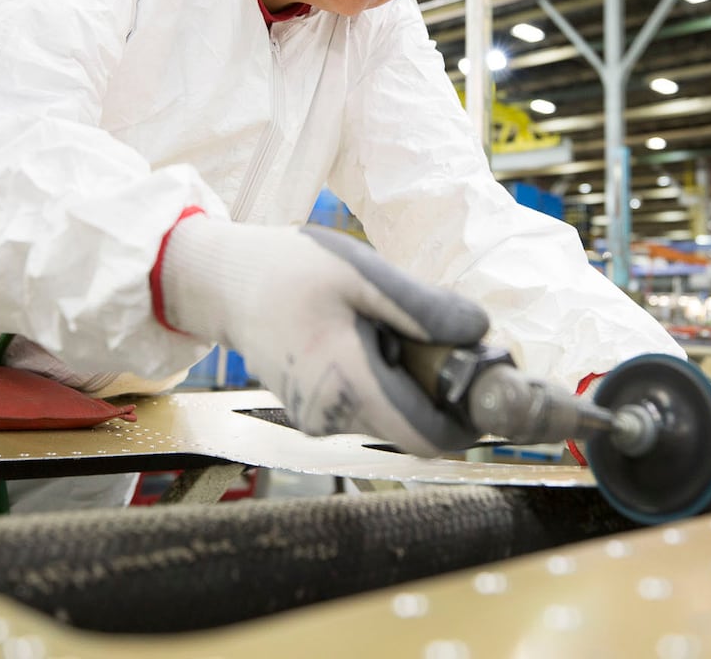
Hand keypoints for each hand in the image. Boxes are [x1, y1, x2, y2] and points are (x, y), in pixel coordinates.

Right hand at [157, 219, 489, 455]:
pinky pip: (366, 407)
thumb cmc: (288, 271)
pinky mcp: (312, 414)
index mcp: (347, 385)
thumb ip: (423, 307)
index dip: (466, 421)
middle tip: (436, 336)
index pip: (428, 438)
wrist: (227, 284)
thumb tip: (479, 333)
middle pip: (413, 426)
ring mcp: (317, 421)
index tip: (483, 383)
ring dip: (406, 382)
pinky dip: (380, 380)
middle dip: (436, 390)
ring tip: (385, 328)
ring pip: (391, 416)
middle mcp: (330, 418)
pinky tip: (363, 339)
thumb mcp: (363, 272)